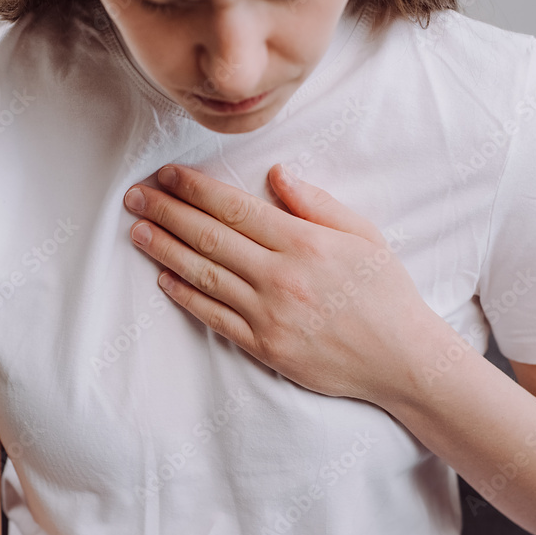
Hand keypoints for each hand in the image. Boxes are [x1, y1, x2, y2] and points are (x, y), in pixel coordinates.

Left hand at [123, 163, 433, 404]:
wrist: (400, 359)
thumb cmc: (385, 293)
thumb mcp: (363, 236)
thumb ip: (317, 204)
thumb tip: (276, 174)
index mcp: (304, 242)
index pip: (235, 208)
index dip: (196, 189)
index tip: (168, 174)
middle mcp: (280, 276)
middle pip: (210, 237)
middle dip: (167, 212)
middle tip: (134, 196)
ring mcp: (268, 314)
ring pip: (204, 275)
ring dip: (165, 250)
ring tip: (137, 230)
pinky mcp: (264, 346)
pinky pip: (214, 317)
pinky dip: (186, 296)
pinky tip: (165, 277)